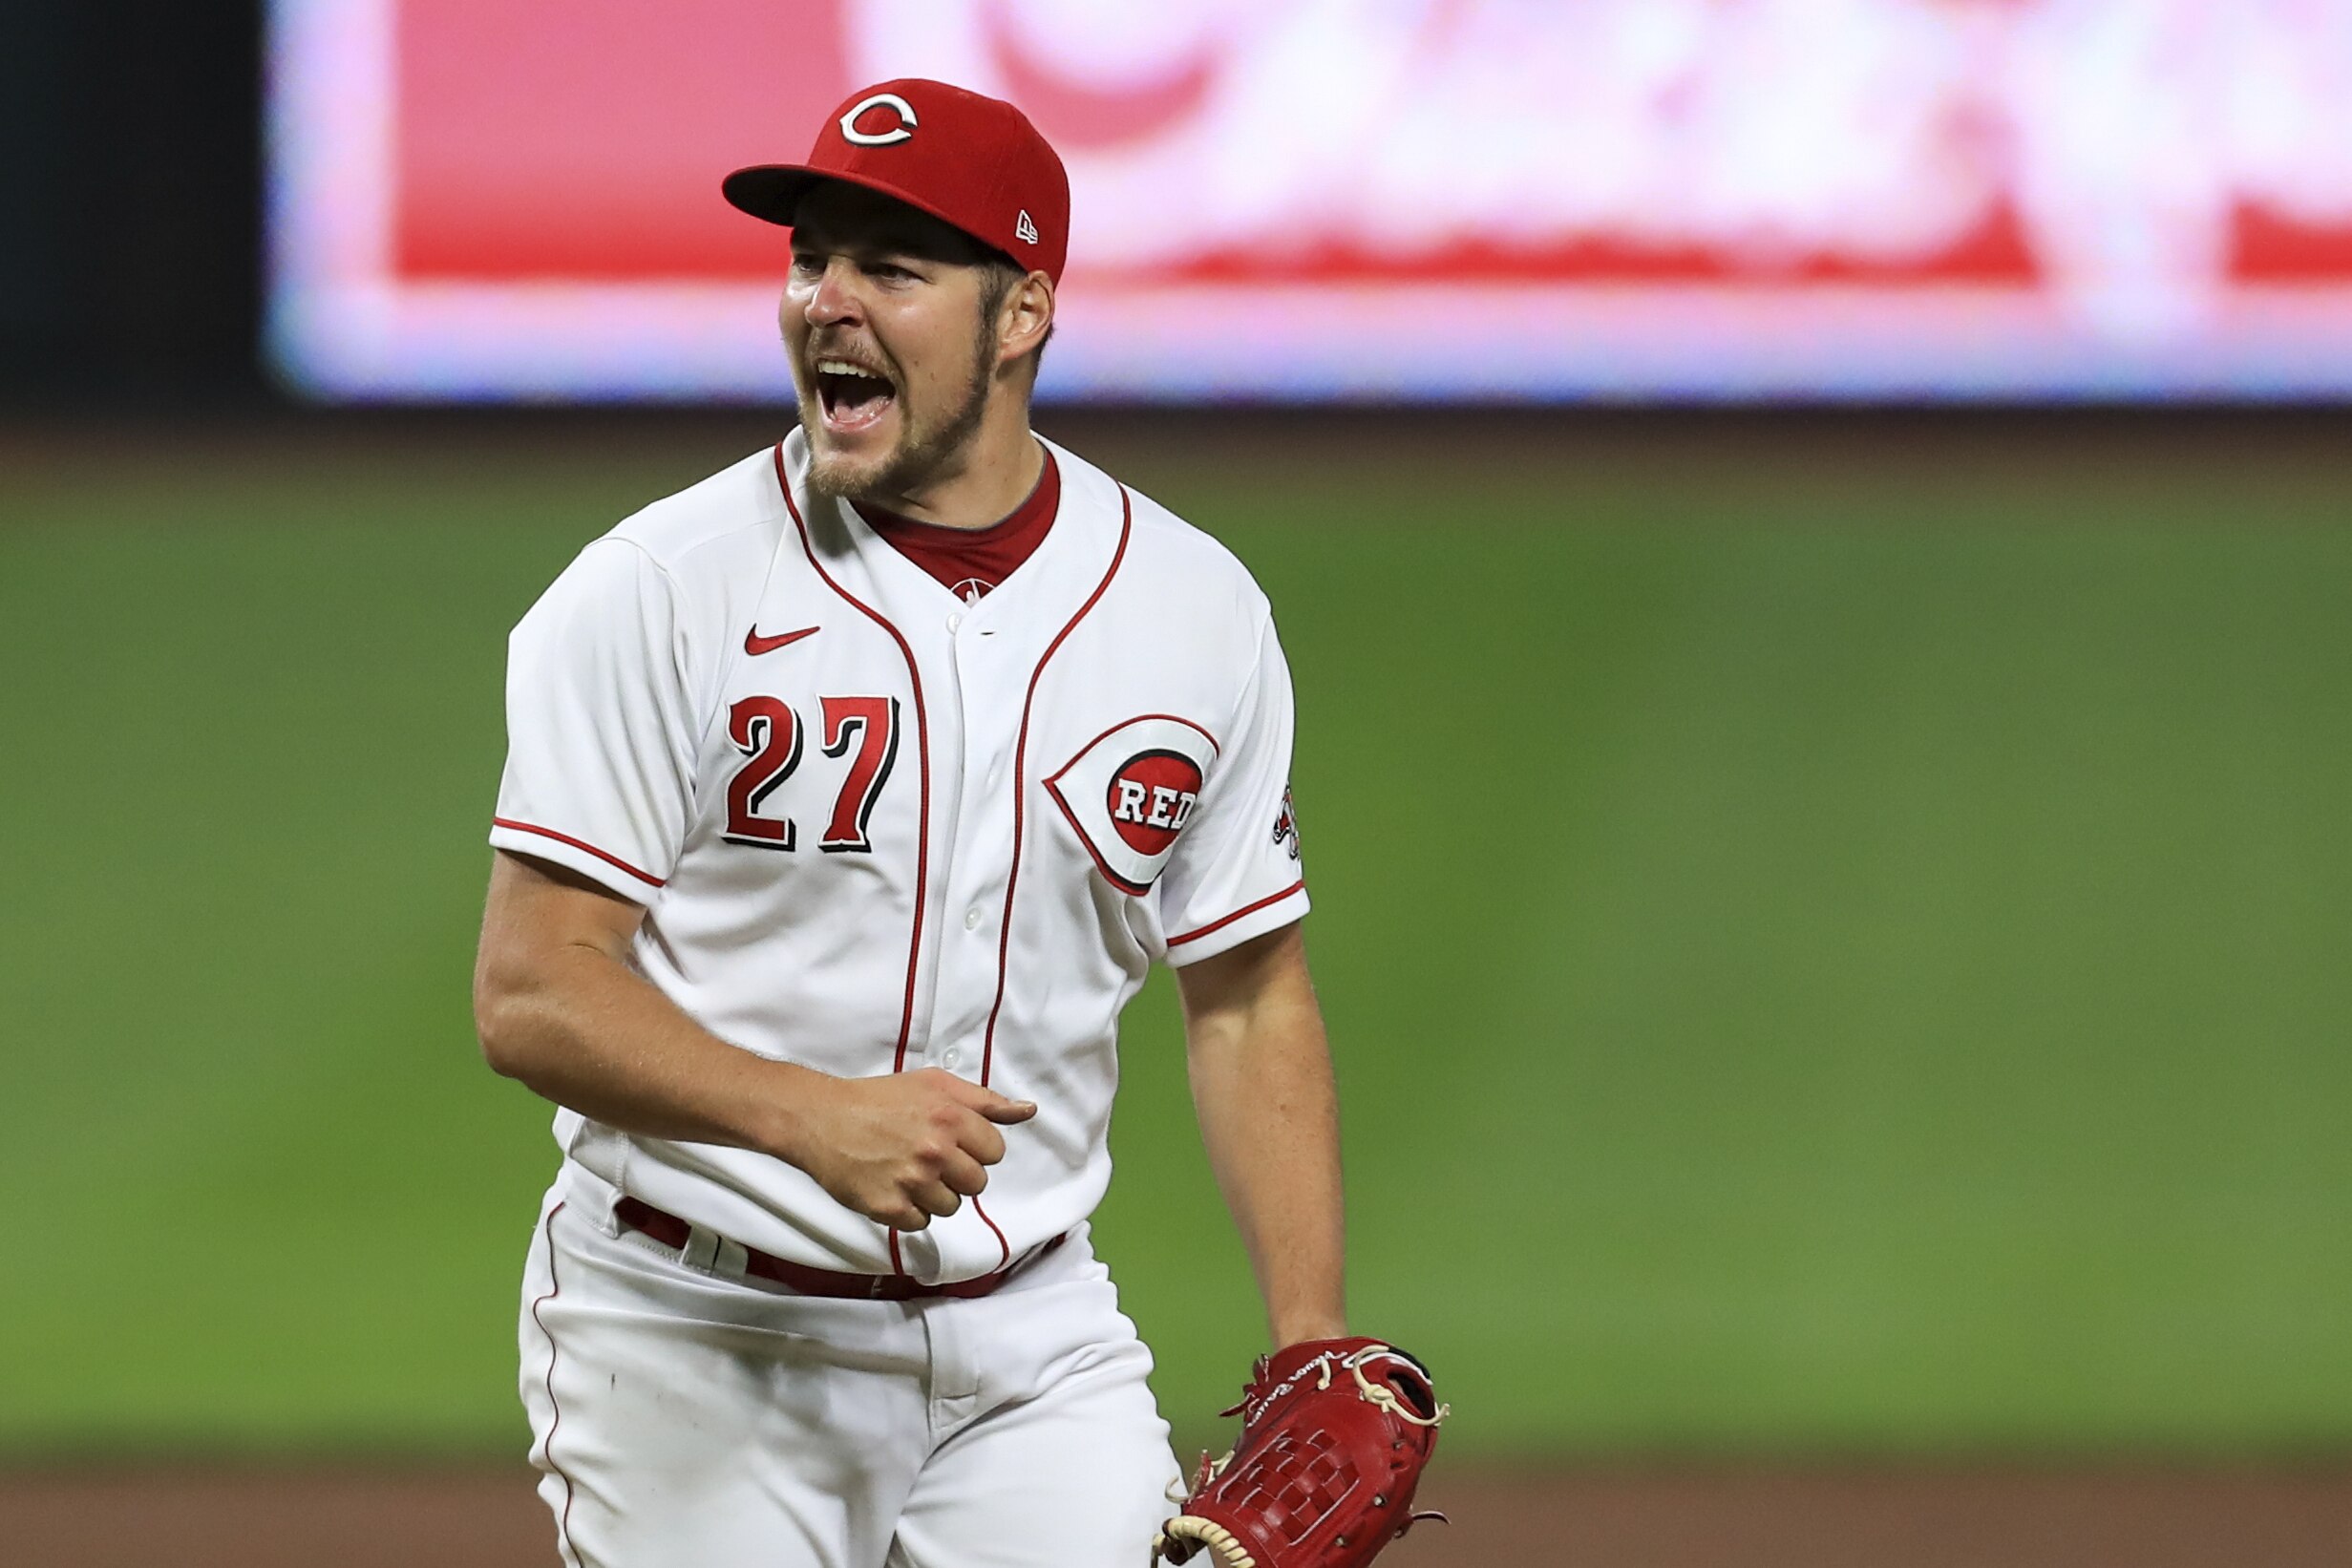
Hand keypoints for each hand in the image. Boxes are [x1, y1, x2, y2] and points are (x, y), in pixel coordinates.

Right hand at [790, 1068, 1036, 1230]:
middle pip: (977, 1184)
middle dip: (957, 1174)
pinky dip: (909, 1211)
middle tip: (928, 1159)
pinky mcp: (888, 1207)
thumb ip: (986, 1100)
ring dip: (934, 1195)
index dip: (975, 1148)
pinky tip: (893, 1188)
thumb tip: (1029, 1111)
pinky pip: (920, 1223)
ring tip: (908, 1172)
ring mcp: (912, 1181)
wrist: (821, 1118)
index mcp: (951, 1117)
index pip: (995, 1152)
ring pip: (950, 1207)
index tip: (952, 1142)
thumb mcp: (935, 1085)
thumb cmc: (880, 1098)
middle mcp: (935, 1150)